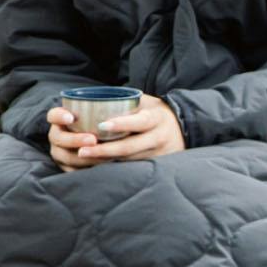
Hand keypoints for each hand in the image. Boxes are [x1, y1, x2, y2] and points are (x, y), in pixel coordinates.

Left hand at [54, 97, 184, 168]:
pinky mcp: (155, 165)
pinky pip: (131, 166)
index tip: (101, 125)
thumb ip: (127, 103)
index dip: (120, 124)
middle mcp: (158, 138)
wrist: (184, 128)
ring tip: (84, 158)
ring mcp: (158, 154)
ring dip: (105, 160)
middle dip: (104, 150)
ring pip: (128, 160)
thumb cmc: (157, 112)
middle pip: (129, 147)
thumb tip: (96, 100)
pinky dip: (113, 165)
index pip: (139, 122)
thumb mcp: (147, 103)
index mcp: (156, 119)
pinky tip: (96, 164)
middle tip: (82, 150)